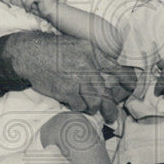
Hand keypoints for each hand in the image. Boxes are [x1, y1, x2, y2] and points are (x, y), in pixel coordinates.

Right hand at [2, 33, 135, 122]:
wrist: (30, 54)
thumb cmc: (54, 50)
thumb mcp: (79, 46)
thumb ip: (96, 57)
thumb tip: (112, 70)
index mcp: (93, 53)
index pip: (117, 70)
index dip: (128, 82)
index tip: (132, 90)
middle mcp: (87, 66)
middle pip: (107, 92)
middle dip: (111, 108)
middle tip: (112, 117)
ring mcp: (76, 79)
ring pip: (95, 102)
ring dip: (95, 109)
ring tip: (94, 112)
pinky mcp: (65, 91)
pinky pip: (79, 105)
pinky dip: (80, 108)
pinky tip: (78, 106)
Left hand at [20, 0, 56, 19]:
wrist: (52, 13)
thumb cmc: (42, 9)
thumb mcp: (29, 5)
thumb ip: (21, 2)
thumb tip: (11, 0)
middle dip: (23, 0)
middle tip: (26, 7)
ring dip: (26, 3)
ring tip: (29, 9)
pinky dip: (28, 5)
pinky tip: (30, 9)